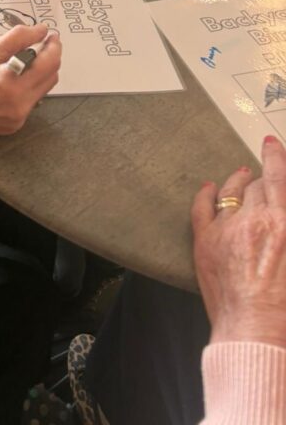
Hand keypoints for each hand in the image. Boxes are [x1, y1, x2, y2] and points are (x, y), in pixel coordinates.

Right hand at [0, 25, 60, 151]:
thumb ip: (14, 40)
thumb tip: (38, 30)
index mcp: (10, 86)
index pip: (48, 63)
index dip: (53, 44)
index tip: (50, 34)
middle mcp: (17, 107)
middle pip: (50, 77)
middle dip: (49, 57)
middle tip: (40, 41)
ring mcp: (14, 120)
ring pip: (41, 90)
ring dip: (39, 72)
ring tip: (25, 56)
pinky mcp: (8, 126)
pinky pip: (29, 102)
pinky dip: (27, 86)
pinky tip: (12, 75)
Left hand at [191, 136, 285, 349]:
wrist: (256, 334)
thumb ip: (284, 227)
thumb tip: (280, 218)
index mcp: (283, 224)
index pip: (278, 178)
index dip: (276, 157)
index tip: (272, 144)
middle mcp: (255, 220)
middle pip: (257, 185)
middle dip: (261, 180)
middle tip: (262, 178)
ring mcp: (227, 229)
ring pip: (230, 191)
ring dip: (237, 181)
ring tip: (240, 175)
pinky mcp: (205, 242)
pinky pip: (202, 207)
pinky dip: (205, 194)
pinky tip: (208, 188)